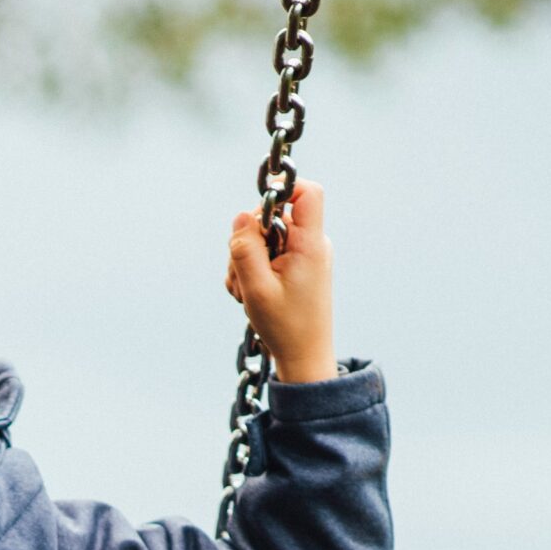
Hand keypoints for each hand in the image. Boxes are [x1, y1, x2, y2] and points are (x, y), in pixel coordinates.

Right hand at [225, 179, 335, 384]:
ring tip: (246, 294)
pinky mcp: (293, 269)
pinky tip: (249, 297)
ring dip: (245, 263)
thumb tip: (239, 216)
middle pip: (273, 218)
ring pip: (264, 239)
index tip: (259, 211)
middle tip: (241, 275)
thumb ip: (245, 250)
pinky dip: (251, 273)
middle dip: (248, 241)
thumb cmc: (285, 328)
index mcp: (310, 245)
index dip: (283, 191)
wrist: (304, 358)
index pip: (307, 193)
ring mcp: (302, 257)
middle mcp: (310, 245)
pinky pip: (266, 256)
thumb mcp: (256, 290)